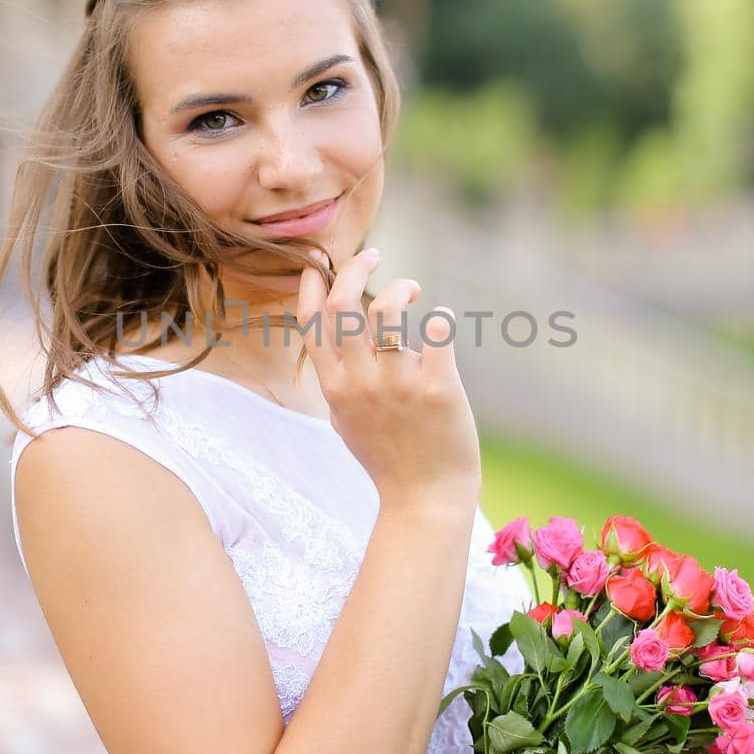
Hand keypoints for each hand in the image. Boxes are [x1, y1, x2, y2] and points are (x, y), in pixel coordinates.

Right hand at [297, 248, 481, 508]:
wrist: (424, 498)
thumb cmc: (387, 457)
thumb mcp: (346, 419)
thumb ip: (339, 379)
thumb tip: (342, 337)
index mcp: (334, 387)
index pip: (311, 323)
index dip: (312, 286)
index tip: (320, 263)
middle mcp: (360, 382)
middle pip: (344, 305)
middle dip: (356, 267)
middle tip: (374, 254)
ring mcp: (398, 385)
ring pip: (387, 311)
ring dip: (399, 287)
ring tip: (412, 288)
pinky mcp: (438, 389)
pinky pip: (437, 335)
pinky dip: (440, 320)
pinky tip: (442, 322)